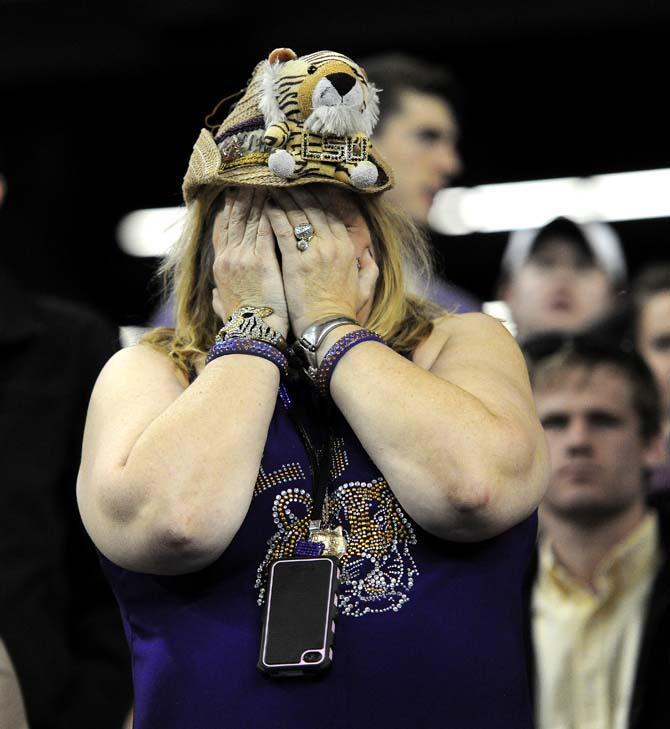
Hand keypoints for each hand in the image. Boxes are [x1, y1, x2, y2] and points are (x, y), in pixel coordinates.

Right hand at [211, 187, 288, 335]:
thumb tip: (214, 296)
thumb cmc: (244, 328)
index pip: (222, 232)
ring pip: (249, 218)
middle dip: (242, 196)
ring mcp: (243, 257)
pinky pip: (265, 228)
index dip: (228, 211)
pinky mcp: (261, 260)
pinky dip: (270, 211)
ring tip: (265, 180)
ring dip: (257, 197)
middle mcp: (228, 258)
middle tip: (250, 178)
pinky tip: (277, 198)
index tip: (233, 195)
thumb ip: (219, 299)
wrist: (253, 338)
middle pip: (234, 219)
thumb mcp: (224, 311)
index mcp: (220, 269)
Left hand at [265, 186, 378, 335]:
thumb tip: (370, 257)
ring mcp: (314, 251)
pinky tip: (264, 205)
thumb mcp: (365, 289)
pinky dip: (273, 215)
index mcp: (347, 249)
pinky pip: (283, 229)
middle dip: (298, 192)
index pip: (331, 215)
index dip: (317, 199)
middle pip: (313, 209)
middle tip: (283, 180)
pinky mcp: (295, 261)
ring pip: (297, 214)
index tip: (305, 188)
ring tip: (270, 187)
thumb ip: (370, 270)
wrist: (329, 329)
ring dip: (283, 198)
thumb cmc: (343, 312)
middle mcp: (332, 245)